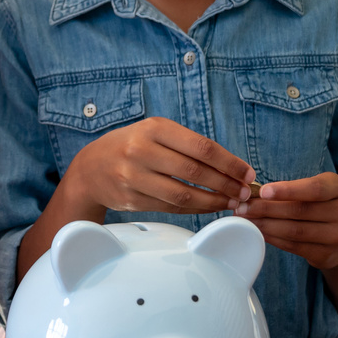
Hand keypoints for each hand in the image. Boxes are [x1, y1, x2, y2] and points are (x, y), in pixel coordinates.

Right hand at [61, 117, 253, 217]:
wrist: (90, 169)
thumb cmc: (132, 147)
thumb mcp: (154, 132)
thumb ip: (187, 144)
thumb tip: (231, 165)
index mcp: (154, 128)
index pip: (201, 146)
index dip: (229, 162)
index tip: (247, 173)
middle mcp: (141, 150)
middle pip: (195, 172)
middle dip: (225, 184)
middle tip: (243, 192)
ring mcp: (134, 177)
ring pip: (184, 194)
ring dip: (213, 201)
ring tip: (231, 202)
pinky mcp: (132, 200)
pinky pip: (172, 207)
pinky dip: (195, 209)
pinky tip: (209, 207)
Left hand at [245, 172, 337, 320]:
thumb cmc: (320, 205)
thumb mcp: (314, 190)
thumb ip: (291, 189)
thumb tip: (253, 194)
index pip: (314, 189)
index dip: (287, 190)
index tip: (263, 191)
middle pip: (300, 211)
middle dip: (266, 208)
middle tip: (243, 206)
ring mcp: (337, 236)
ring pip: (295, 231)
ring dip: (266, 225)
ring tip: (246, 220)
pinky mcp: (327, 255)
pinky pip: (294, 246)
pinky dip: (274, 239)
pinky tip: (260, 232)